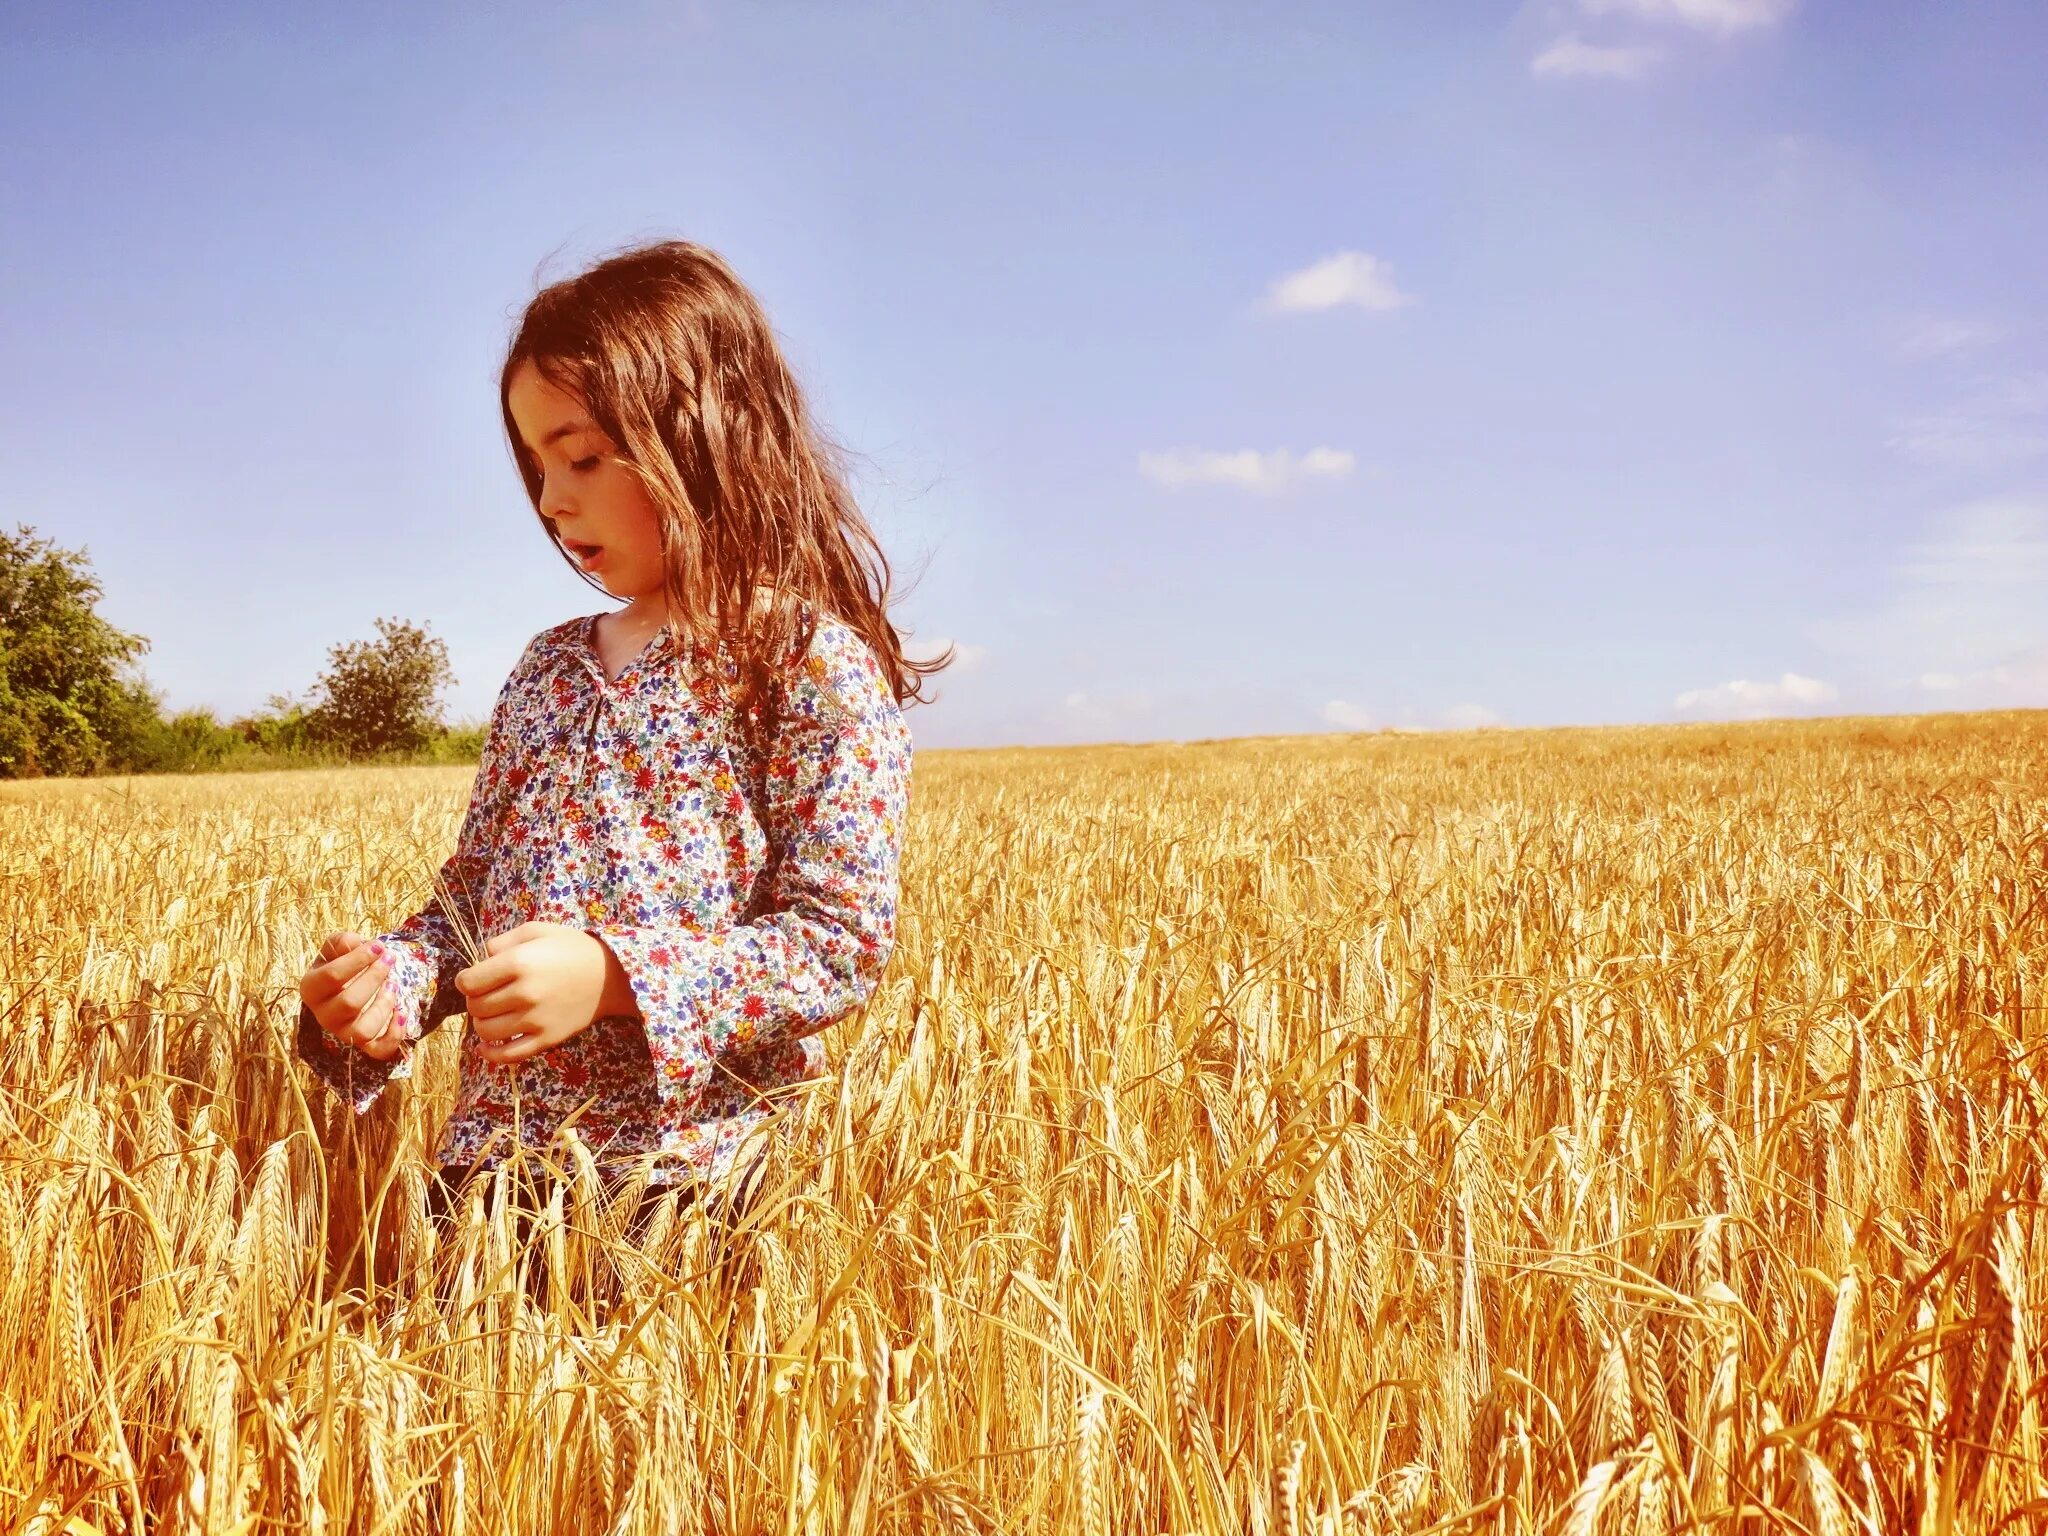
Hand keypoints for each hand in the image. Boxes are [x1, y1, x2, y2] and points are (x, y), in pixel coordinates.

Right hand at [300, 930, 408, 1061]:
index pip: (331, 977)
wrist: (351, 983)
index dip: (358, 959)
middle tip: (389, 959)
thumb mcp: (338, 947)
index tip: (379, 946)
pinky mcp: (364, 1044)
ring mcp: (343, 1032)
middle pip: (348, 1003)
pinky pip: (379, 1050)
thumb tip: (353, 944)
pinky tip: (403, 1012)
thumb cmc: (343, 963)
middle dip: (374, 978)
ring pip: (362, 1031)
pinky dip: (395, 1035)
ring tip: (393, 985)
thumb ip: (342, 941)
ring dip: (384, 1006)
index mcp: (312, 989)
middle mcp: (323, 1015)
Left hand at [455, 921, 639, 1065]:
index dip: (465, 981)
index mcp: (519, 963)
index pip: (469, 982)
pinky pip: (508, 1055)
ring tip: (493, 1013)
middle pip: (476, 1006)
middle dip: (474, 1000)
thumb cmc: (572, 948)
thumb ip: (502, 941)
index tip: (473, 979)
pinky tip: (486, 1046)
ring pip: (486, 1031)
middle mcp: (525, 993)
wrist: (612, 975)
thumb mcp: (537, 930)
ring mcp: (536, 1019)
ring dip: (482, 1023)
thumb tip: (478, 960)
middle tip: (487, 994)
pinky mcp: (546, 1039)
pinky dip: (490, 1054)